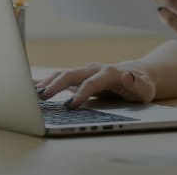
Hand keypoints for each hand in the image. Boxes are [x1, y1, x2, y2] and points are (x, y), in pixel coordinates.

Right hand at [35, 63, 155, 108]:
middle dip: (56, 84)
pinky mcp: (78, 77)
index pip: (93, 82)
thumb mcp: (145, 89)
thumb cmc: (141, 85)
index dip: (82, 93)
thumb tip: (126, 76)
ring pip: (62, 74)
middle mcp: (95, 69)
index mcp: (110, 73)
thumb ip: (138, 85)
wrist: (136, 74)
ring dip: (47, 82)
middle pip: (72, 74)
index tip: (70, 106)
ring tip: (31, 94)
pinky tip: (30, 86)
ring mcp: (85, 72)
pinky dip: (45, 81)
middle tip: (42, 98)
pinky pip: (59, 77)